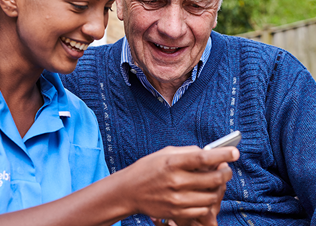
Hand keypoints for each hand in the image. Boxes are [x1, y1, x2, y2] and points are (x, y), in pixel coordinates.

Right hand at [117, 145, 238, 220]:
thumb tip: (209, 153)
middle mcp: (175, 181)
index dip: (222, 155)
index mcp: (172, 163)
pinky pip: (202, 208)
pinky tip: (203, 193)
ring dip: (218, 187)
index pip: (203, 158)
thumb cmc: (148, 168)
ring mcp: (177, 199)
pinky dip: (207, 200)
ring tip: (215, 180)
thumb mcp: (165, 153)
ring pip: (211, 196)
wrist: (129, 191)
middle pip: (212, 178)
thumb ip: (187, 152)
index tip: (235, 152)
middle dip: (225, 172)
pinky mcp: (177, 212)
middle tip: (227, 168)